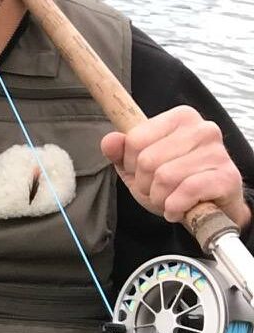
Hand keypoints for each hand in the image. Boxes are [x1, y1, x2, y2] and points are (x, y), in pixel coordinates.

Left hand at [101, 105, 251, 230]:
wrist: (209, 210)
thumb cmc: (174, 184)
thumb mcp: (138, 168)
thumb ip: (120, 153)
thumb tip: (110, 140)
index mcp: (180, 118)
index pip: (134, 139)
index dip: (131, 164)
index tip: (145, 172)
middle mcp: (202, 128)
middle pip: (147, 160)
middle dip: (145, 184)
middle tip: (160, 189)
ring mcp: (217, 151)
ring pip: (165, 177)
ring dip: (160, 198)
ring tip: (171, 197)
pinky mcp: (227, 176)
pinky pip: (186, 191)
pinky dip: (176, 207)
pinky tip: (181, 208)